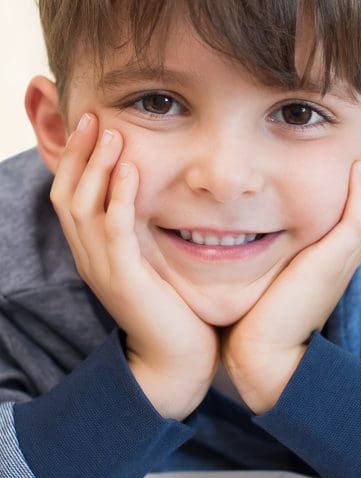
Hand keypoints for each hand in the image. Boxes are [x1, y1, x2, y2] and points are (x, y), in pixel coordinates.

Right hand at [50, 113, 218, 419]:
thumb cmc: (171, 309)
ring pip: (84, 208)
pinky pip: (115, 232)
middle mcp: (89, 257)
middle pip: (67, 194)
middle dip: (79, 154)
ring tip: (112, 133)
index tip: (94, 124)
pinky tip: (131, 172)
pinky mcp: (125, 279)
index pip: (71, 196)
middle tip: (94, 116)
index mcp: (94, 251)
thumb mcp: (151, 262)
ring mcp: (103, 268)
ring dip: (98, 167)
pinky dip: (119, 198)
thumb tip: (156, 196)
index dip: (78, 160)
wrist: (176, 361)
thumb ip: (144, 232)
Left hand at [220, 131, 360, 412]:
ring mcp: (346, 255)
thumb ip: (277, 233)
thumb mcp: (275, 261)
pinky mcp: (335, 262)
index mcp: (338, 245)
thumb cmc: (261, 309)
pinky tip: (358, 162)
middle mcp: (349, 248)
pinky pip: (359, 219)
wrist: (263, 352)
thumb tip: (258, 206)